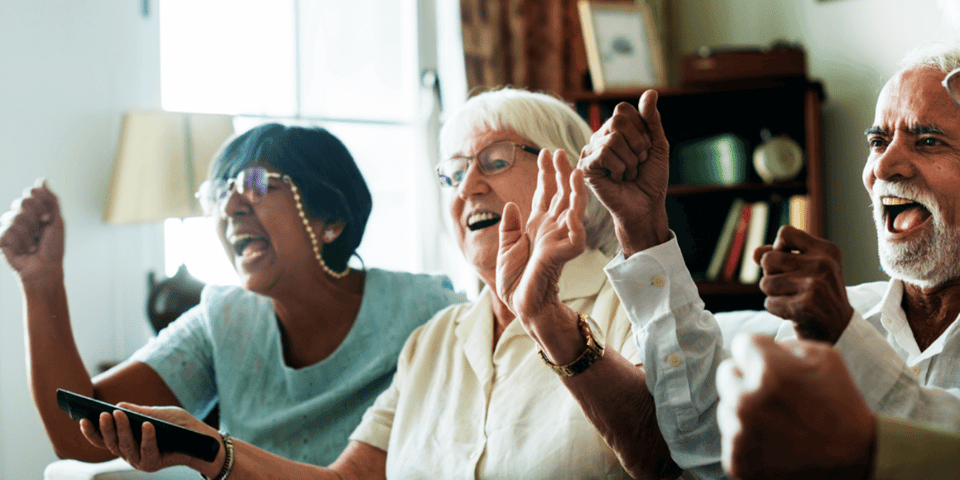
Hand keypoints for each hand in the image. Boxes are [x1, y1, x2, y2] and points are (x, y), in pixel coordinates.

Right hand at [0, 180, 65, 281]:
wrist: (46, 268)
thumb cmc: (53, 247)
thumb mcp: (57, 221)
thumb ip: (51, 200)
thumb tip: (42, 179)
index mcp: (34, 210)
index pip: (31, 192)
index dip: (41, 203)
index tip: (48, 218)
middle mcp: (19, 216)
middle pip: (22, 202)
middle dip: (36, 218)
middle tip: (41, 232)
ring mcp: (9, 227)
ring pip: (16, 217)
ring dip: (30, 233)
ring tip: (34, 244)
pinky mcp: (1, 239)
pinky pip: (7, 230)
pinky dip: (20, 241)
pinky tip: (24, 249)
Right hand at [79, 403, 222, 475]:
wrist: (199, 439)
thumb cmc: (178, 425)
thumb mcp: (158, 414)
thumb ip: (140, 411)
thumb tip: (119, 405)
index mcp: (125, 440)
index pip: (103, 438)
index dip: (91, 431)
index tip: (82, 418)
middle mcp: (128, 452)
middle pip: (111, 442)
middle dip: (106, 428)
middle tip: (103, 413)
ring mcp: (138, 460)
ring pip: (124, 446)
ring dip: (121, 430)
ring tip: (118, 414)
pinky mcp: (151, 464)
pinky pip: (146, 450)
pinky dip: (146, 437)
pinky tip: (146, 425)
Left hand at [497, 149, 585, 321]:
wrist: (521, 304)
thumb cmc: (515, 281)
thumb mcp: (506, 249)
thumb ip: (509, 227)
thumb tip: (511, 204)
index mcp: (537, 226)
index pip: (544, 195)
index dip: (545, 175)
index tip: (545, 153)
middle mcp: (551, 229)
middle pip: (560, 195)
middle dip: (560, 173)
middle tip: (559, 151)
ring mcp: (560, 240)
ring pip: (573, 210)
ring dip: (574, 189)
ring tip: (574, 169)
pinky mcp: (565, 254)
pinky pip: (575, 234)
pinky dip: (576, 219)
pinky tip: (575, 202)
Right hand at [579, 90, 669, 255]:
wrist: (646, 206)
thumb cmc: (651, 178)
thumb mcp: (657, 144)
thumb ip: (651, 119)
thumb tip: (650, 92)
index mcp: (615, 129)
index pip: (624, 110)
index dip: (641, 130)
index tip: (646, 150)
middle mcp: (600, 137)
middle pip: (617, 121)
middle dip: (637, 144)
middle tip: (639, 162)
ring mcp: (591, 151)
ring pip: (613, 138)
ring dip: (630, 160)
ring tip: (629, 173)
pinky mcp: (586, 166)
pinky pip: (604, 153)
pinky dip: (619, 168)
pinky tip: (618, 179)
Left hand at [716, 333, 875, 479]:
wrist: (855, 459)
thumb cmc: (841, 406)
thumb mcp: (826, 358)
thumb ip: (785, 344)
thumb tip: (760, 347)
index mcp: (768, 372)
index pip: (740, 343)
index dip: (758, 351)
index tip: (769, 363)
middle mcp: (746, 401)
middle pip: (726, 373)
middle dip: (746, 377)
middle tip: (774, 393)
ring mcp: (739, 434)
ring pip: (726, 407)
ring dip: (745, 410)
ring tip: (778, 421)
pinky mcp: (736, 460)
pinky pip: (731, 438)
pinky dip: (748, 439)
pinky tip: (774, 442)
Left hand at [754, 225, 853, 342]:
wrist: (839, 329)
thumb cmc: (818, 295)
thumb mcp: (806, 269)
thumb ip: (779, 256)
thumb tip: (755, 253)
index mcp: (826, 251)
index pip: (785, 233)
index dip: (777, 248)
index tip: (786, 262)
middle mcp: (823, 264)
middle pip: (769, 259)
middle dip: (771, 274)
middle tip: (789, 286)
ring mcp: (815, 285)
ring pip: (765, 283)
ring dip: (773, 294)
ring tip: (792, 299)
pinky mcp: (805, 306)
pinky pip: (769, 303)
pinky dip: (776, 309)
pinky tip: (793, 312)